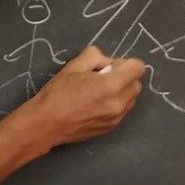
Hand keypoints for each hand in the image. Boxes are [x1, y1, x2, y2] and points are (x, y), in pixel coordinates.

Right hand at [22, 45, 143, 147]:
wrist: (46, 124)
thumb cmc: (58, 94)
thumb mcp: (74, 66)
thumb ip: (95, 56)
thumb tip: (108, 62)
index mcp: (111, 85)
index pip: (138, 67)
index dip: (125, 63)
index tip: (109, 67)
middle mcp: (119, 103)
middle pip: (137, 83)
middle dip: (124, 77)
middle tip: (103, 78)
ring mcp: (117, 118)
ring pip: (131, 98)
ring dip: (121, 92)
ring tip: (98, 93)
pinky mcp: (112, 128)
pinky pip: (122, 110)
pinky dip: (115, 104)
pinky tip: (95, 105)